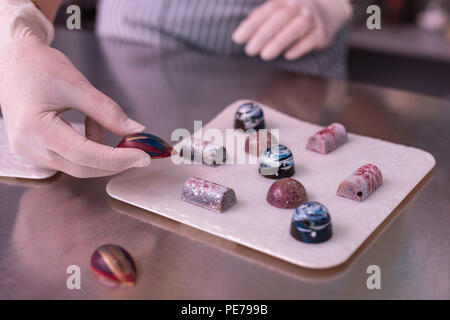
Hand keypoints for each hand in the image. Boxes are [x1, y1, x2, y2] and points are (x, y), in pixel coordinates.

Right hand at [0, 38, 150, 177]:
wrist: (12, 61)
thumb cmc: (39, 66)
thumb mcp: (77, 84)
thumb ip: (107, 111)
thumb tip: (136, 131)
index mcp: (36, 128)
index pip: (85, 154)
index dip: (118, 159)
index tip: (143, 156)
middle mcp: (29, 147)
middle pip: (83, 168)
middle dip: (115, 160)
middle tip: (139, 147)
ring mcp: (30, 154)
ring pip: (79, 166)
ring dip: (99, 148)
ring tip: (93, 117)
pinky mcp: (35, 154)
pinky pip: (71, 160)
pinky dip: (87, 147)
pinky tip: (82, 125)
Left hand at [232, 0, 350, 60]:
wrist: (329, 11)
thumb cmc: (294, 13)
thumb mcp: (279, 9)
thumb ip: (261, 17)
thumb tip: (242, 32)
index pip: (266, 11)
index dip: (251, 25)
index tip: (237, 39)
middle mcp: (300, 6)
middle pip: (279, 19)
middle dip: (262, 35)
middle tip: (249, 51)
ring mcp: (313, 18)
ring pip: (296, 28)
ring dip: (279, 42)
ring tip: (264, 56)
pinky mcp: (323, 33)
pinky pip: (311, 40)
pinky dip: (299, 48)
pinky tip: (287, 56)